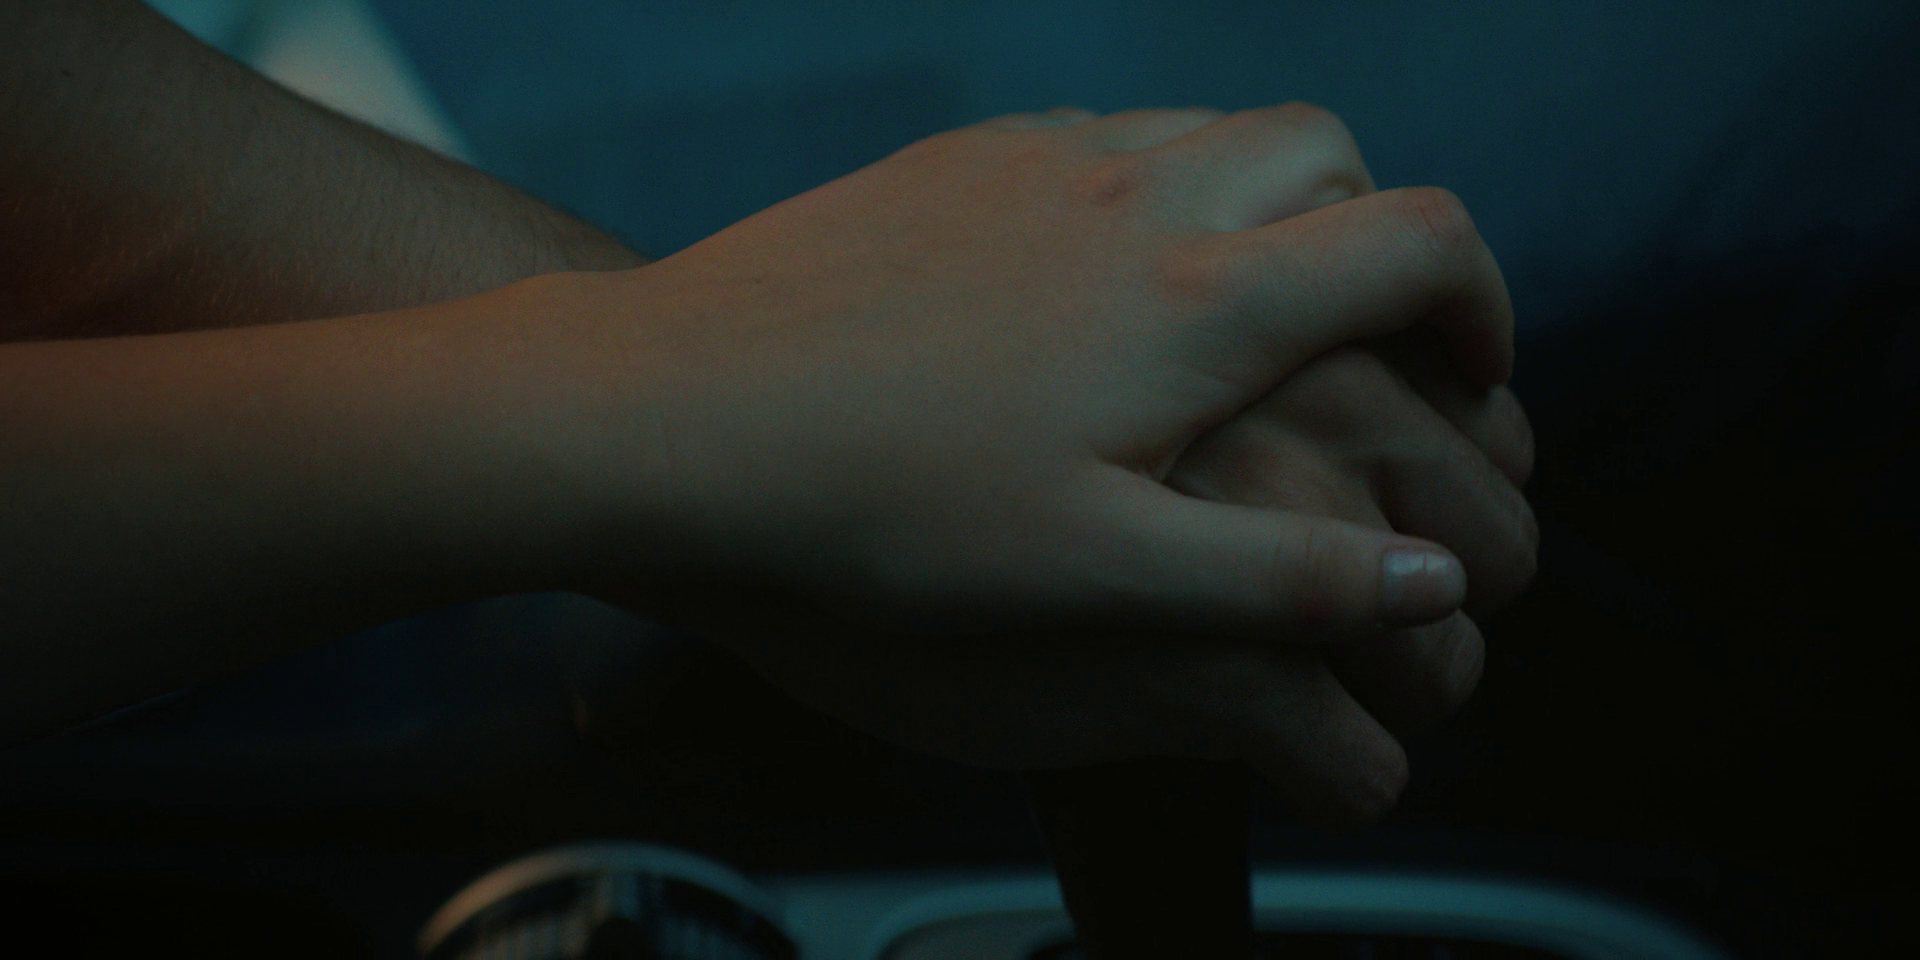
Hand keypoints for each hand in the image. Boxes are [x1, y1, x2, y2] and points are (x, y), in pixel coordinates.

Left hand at [592, 102, 1513, 645]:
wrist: (682, 412)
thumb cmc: (887, 512)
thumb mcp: (1099, 575)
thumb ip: (1284, 581)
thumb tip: (1437, 582)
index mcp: (1197, 301)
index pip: (1418, 243)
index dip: (1484, 305)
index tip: (1476, 378)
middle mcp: (1139, 195)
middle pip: (1334, 155)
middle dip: (1390, 235)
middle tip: (1378, 338)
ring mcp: (1045, 159)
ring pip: (1222, 131)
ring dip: (1278, 204)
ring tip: (1254, 312)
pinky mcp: (965, 157)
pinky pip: (1112, 134)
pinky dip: (1166, 186)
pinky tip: (1112, 281)